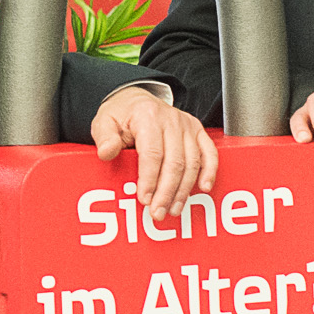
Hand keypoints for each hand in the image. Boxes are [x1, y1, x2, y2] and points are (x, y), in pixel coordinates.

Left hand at [94, 84, 217, 224]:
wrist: (136, 100)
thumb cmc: (122, 114)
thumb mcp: (104, 121)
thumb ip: (104, 137)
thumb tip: (106, 152)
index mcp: (147, 116)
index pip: (152, 153)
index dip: (149, 179)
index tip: (144, 199)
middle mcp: (171, 119)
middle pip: (174, 162)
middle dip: (166, 191)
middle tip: (157, 212)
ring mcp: (187, 125)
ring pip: (192, 162)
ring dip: (184, 189)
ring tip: (173, 208)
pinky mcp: (198, 131)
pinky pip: (209, 153)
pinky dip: (209, 171)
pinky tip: (203, 188)